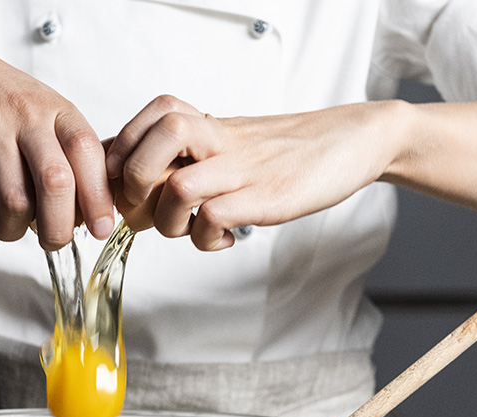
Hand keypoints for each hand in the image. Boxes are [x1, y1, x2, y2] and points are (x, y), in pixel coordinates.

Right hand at [0, 16, 112, 249]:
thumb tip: (85, 211)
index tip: (101, 229)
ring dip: (14, 231)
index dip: (99, 198)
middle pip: (56, 184)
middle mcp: (26, 118)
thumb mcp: (40, 107)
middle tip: (53, 242)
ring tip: (8, 227)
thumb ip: (64, 150)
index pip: (89, 154)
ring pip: (16, 202)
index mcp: (56, 109)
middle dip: (59, 228)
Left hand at [105, 95, 403, 250]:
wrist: (352, 140)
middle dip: (132, 184)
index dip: (124, 150)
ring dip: (168, 221)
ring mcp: (243, 169)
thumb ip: (191, 153)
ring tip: (189, 228)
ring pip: (176, 185)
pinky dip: (207, 238)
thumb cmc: (287, 151)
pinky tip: (222, 238)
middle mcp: (221, 141)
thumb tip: (138, 177)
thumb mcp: (232, 142)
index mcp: (209, 124)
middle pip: (152, 141)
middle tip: (147, 209)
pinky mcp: (267, 197)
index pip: (149, 118)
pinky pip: (216, 217)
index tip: (128, 182)